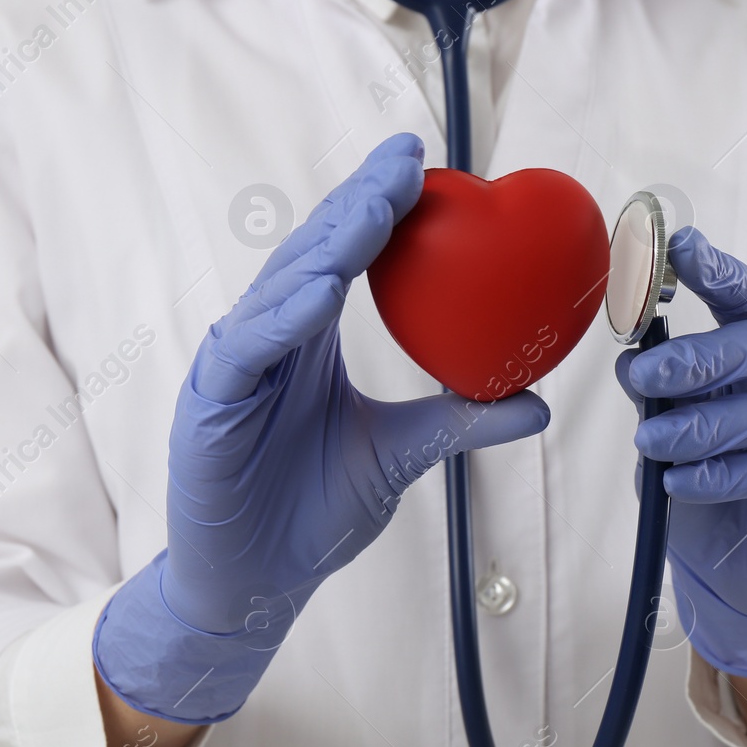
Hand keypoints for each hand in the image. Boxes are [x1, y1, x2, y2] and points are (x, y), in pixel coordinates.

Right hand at [95, 133, 550, 722]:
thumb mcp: (399, 456)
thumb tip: (538, 402)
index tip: (425, 164)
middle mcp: (270, 340)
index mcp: (309, 340)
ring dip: (327, 247)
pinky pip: (246, 353)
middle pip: (313, 254)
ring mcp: (236, 369)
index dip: (379, 207)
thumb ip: (458, 421)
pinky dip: (281, 321)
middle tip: (407, 161)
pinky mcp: (208, 406)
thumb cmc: (312, 511)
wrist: (255, 585)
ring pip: (278, 291)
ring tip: (374, 210)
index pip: (346, 258)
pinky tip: (320, 294)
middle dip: (359, 203)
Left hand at [617, 227, 746, 678]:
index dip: (716, 271)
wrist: (742, 569)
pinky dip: (726, 475)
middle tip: (642, 376)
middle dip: (697, 359)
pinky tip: (685, 483)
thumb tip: (632, 364)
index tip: (681, 247)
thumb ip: (661, 396)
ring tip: (653, 446)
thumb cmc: (709, 485)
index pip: (745, 296)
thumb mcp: (672, 433)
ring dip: (702, 428)